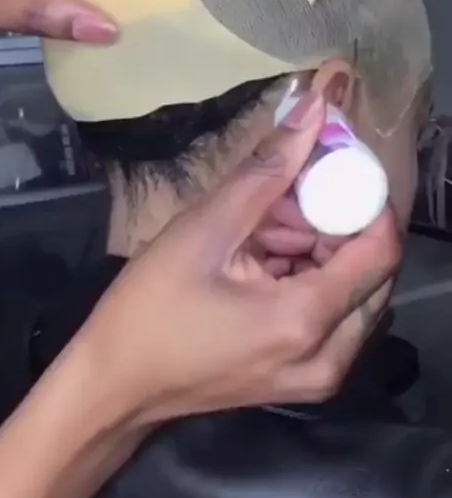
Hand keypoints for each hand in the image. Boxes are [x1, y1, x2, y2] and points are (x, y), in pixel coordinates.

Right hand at [77, 90, 400, 430]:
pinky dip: (308, 278)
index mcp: (306, 321)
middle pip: (371, 270)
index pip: (381, 248)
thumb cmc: (149, 309)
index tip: (332, 166)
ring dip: (319, 249)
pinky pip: (331, 316)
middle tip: (285, 195)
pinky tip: (261, 260)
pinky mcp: (306, 378)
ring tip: (260, 228)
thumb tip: (315, 109)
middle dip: (336, 223)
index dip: (366, 197)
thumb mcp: (204, 230)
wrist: (116, 388)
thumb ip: (267, 170)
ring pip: (352, 291)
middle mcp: (332, 356)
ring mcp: (320, 373)